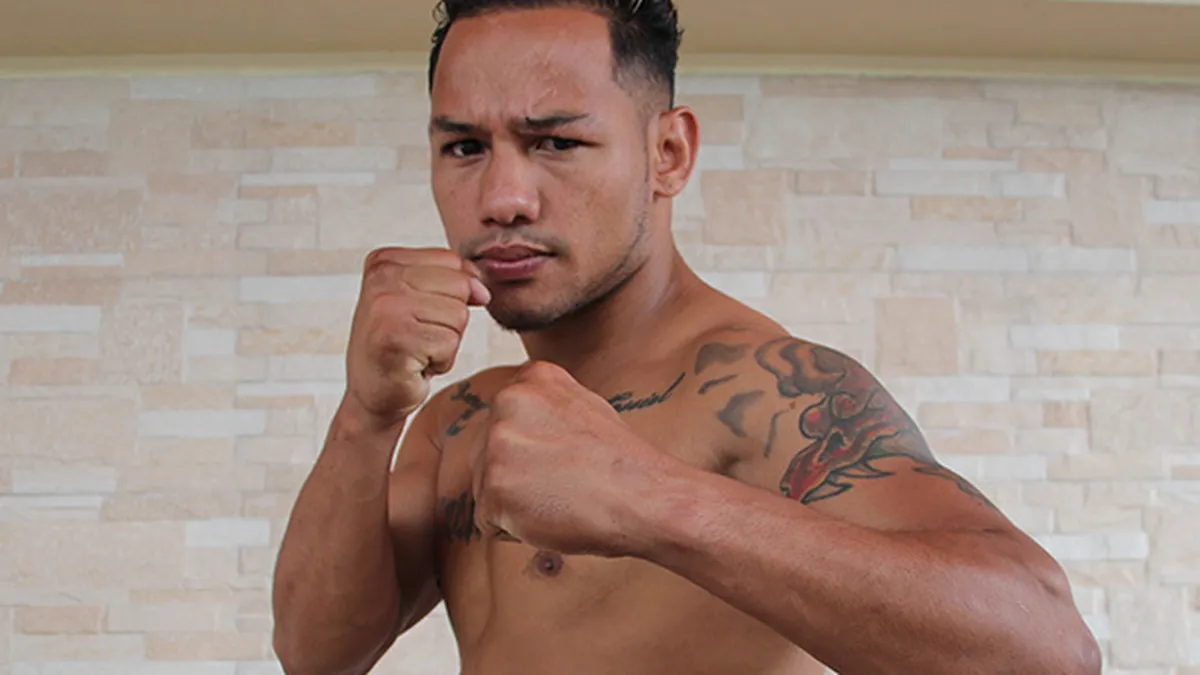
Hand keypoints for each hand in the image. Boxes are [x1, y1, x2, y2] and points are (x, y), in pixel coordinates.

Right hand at [344, 247, 490, 429]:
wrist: (374, 393)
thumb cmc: (400, 346)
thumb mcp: (424, 300)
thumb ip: (455, 279)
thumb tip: (482, 290)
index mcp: (385, 261)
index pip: (453, 261)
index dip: (449, 295)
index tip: (417, 315)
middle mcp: (381, 278)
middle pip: (460, 286)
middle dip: (450, 319)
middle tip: (418, 336)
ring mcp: (386, 307)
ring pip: (459, 315)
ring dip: (446, 341)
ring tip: (416, 349)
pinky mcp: (396, 338)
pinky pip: (451, 343)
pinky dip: (442, 361)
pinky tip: (415, 364)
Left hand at [469, 361, 672, 557]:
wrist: (646, 497)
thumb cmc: (621, 464)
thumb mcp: (583, 406)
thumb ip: (541, 407)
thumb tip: (511, 425)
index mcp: (530, 379)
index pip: (504, 423)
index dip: (533, 451)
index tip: (565, 457)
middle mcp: (507, 402)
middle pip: (486, 454)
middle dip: (517, 476)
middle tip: (564, 482)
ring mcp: (497, 444)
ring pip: (485, 487)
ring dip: (515, 503)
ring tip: (560, 497)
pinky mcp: (494, 488)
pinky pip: (487, 520)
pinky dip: (515, 529)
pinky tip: (551, 516)